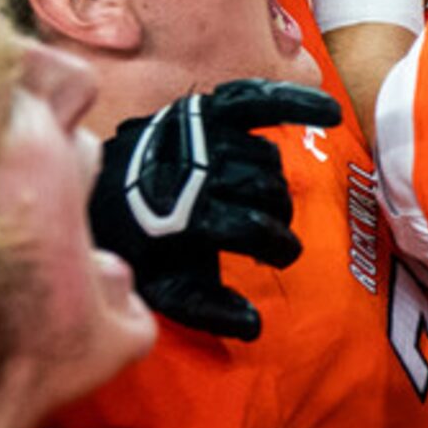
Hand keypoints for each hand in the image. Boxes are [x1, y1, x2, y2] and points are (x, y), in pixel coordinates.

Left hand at [89, 79, 345, 341]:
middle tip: (265, 234)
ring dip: (273, 184)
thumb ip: (205, 308)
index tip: (277, 259)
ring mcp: (200, 135)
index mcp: (183, 214)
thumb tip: (255, 327)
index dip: (276, 246)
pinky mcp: (203, 111)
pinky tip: (332, 111)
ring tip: (264, 200)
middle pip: (268, 193)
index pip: (254, 228)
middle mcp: (194, 169)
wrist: (95, 187)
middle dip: (276, 219)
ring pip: (268, 159)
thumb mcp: (160, 284)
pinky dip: (296, 102)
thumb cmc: (136, 241)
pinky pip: (256, 100)